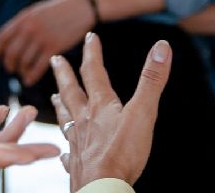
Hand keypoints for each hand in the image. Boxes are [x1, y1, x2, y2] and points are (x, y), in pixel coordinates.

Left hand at [0, 0, 94, 85]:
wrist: (83, 6)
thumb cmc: (60, 9)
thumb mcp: (37, 11)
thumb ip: (23, 23)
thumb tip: (10, 39)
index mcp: (23, 17)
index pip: (2, 36)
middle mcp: (29, 28)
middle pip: (11, 52)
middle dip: (9, 63)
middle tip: (11, 68)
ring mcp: (41, 38)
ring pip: (24, 61)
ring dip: (21, 70)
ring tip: (22, 73)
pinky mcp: (54, 47)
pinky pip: (37, 67)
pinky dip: (31, 76)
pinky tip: (29, 80)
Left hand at [50, 33, 171, 190]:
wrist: (103, 186)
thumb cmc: (123, 153)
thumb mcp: (143, 112)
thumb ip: (151, 80)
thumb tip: (161, 47)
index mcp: (100, 106)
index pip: (94, 72)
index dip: (93, 53)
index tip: (90, 37)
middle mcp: (84, 121)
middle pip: (71, 91)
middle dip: (64, 73)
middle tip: (55, 59)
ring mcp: (78, 143)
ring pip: (65, 119)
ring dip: (60, 106)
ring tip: (53, 97)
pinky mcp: (78, 165)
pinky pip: (69, 154)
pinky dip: (66, 150)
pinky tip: (64, 152)